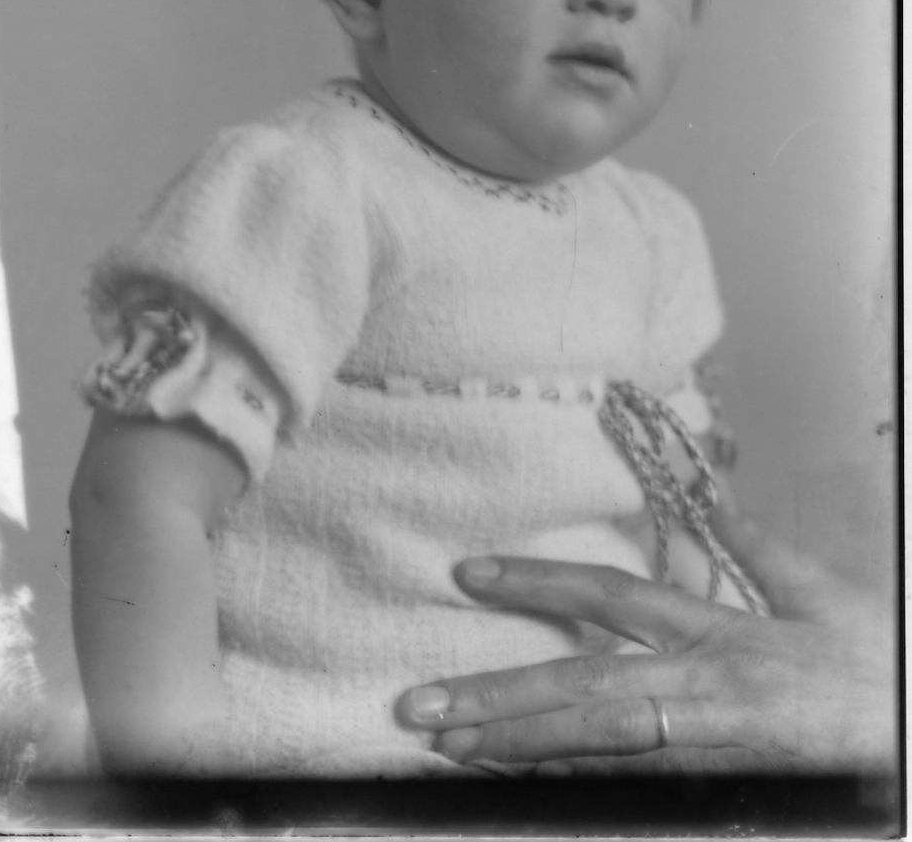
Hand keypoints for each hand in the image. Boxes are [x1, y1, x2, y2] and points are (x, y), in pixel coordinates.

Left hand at [398, 505, 896, 774]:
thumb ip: (759, 547)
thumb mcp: (828, 598)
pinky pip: (632, 786)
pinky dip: (572, 782)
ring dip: (519, 746)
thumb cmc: (887, 671)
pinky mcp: (724, 791)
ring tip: (445, 746)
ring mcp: (714, 750)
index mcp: (727, 637)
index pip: (613, 597)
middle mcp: (709, 691)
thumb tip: (712, 492)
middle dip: (497, 695)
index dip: (538, 581)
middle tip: (418, 705)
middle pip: (583, 687)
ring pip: (598, 745)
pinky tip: (518, 782)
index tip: (466, 573)